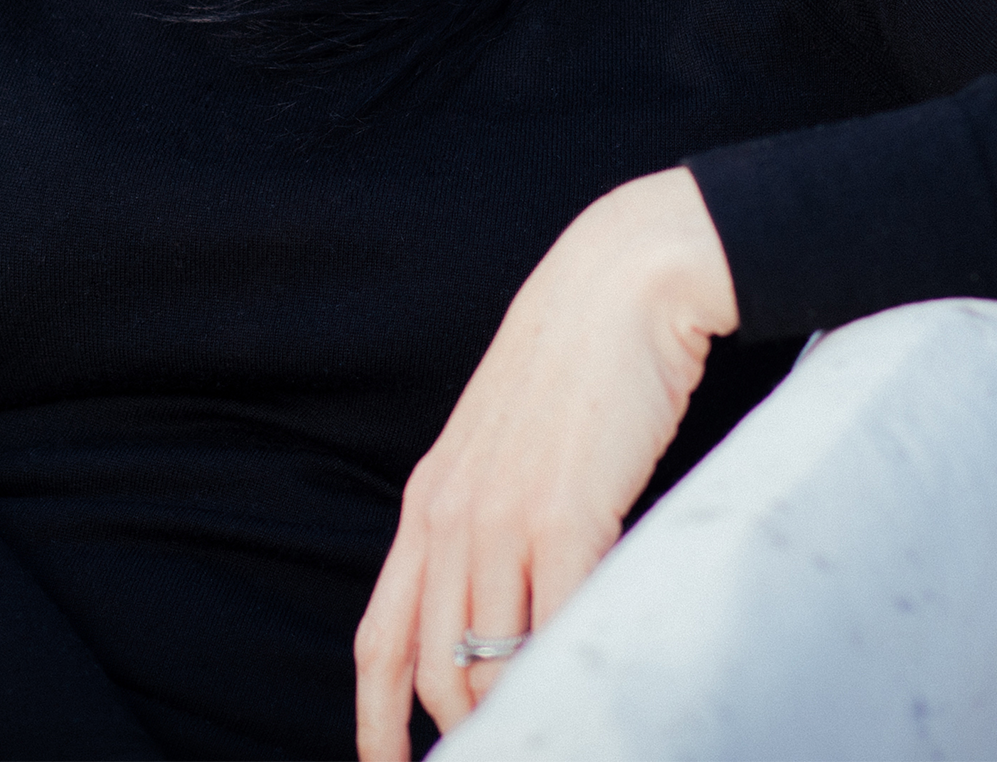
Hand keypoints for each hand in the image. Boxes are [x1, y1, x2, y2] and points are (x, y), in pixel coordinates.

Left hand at [353, 167, 738, 761]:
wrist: (620, 281)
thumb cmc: (575, 360)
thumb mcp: (504, 442)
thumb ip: (491, 516)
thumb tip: (507, 600)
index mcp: (429, 497)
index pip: (381, 638)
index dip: (376, 720)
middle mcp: (452, 514)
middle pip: (434, 669)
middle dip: (465, 731)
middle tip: (505, 747)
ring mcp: (504, 517)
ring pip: (492, 662)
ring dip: (521, 709)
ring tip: (557, 722)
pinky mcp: (566, 515)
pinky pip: (558, 628)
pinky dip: (570, 670)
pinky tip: (597, 684)